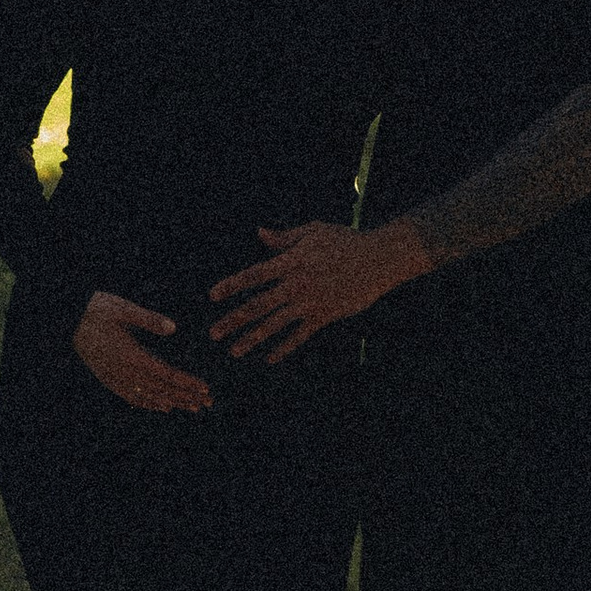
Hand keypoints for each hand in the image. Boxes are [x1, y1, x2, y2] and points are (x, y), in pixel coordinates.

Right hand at [73, 292, 209, 413]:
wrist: (68, 320)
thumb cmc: (97, 310)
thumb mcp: (123, 308)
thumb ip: (149, 319)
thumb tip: (173, 328)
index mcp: (129, 355)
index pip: (165, 374)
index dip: (186, 383)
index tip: (205, 389)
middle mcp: (123, 372)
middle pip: (160, 390)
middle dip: (186, 397)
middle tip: (208, 403)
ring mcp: (114, 378)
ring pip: (148, 397)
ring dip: (172, 402)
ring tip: (192, 408)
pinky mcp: (108, 379)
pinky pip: (132, 398)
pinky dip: (149, 404)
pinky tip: (162, 407)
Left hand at [209, 219, 425, 362]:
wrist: (378, 259)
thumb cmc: (345, 241)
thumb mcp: (313, 232)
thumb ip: (284, 238)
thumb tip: (259, 234)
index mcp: (291, 261)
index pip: (254, 276)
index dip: (232, 286)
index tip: (212, 296)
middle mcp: (296, 284)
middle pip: (258, 305)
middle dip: (234, 320)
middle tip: (213, 333)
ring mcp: (310, 302)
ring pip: (275, 324)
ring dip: (252, 339)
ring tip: (234, 351)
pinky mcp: (324, 315)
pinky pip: (300, 335)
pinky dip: (284, 347)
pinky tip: (269, 358)